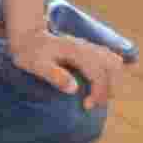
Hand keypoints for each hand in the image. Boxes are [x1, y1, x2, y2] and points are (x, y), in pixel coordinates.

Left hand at [5, 24, 121, 107]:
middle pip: (113, 67)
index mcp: (77, 51)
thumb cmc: (30, 52)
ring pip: (114, 62)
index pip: (99, 74)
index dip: (98, 93)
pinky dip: (109, 74)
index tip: (87, 106)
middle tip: (93, 102)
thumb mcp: (36, 65)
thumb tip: (73, 89)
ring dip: (111, 80)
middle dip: (108, 88)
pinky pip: (109, 60)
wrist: (27, 37)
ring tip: (97, 95)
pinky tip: (98, 85)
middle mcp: (87, 47)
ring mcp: (90, 46)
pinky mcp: (90, 49)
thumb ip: (54, 75)